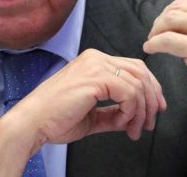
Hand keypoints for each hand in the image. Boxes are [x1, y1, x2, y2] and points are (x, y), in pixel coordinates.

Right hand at [0, 49, 165, 174]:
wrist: (33, 122)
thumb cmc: (53, 119)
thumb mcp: (92, 116)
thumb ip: (113, 113)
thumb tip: (132, 117)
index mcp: (93, 62)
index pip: (133, 68)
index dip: (150, 89)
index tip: (154, 110)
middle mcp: (95, 58)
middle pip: (141, 71)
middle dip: (151, 100)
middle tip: (149, 123)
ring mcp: (95, 65)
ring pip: (138, 82)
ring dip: (141, 110)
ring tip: (133, 128)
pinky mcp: (95, 77)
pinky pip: (129, 92)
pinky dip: (131, 111)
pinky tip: (121, 122)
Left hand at [143, 0, 186, 161]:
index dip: (174, 8)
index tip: (167, 22)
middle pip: (178, 7)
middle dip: (162, 19)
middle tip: (156, 33)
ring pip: (171, 20)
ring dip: (156, 30)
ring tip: (154, 40)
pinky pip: (167, 40)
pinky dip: (154, 43)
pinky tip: (151, 48)